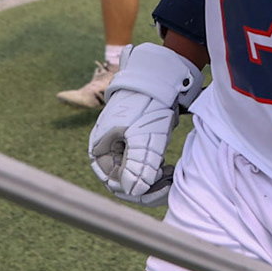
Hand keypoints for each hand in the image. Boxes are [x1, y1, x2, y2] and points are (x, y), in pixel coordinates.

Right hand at [88, 43, 204, 205]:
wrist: (156, 79)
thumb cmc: (145, 106)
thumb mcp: (142, 137)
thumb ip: (137, 165)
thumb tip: (133, 191)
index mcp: (100, 151)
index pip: (117, 183)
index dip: (139, 190)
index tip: (163, 187)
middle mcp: (107, 152)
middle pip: (125, 182)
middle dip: (148, 186)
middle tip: (170, 181)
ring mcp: (120, 148)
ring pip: (135, 176)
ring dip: (153, 180)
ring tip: (171, 173)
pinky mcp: (134, 145)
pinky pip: (141, 167)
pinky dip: (154, 171)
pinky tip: (168, 168)